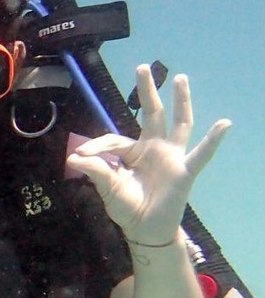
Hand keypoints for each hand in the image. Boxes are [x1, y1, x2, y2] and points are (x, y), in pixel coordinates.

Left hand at [64, 64, 229, 245]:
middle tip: (142, 67)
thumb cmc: (126, 207)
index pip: (114, 139)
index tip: (80, 155)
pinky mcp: (184, 171)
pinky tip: (224, 124)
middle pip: (151, 114)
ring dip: (180, 101)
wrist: (144, 230)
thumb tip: (74, 157)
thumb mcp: (106, 188)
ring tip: (180, 78)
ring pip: (178, 123)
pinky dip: (213, 140)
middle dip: (147, 91)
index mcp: (132, 152)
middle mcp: (153, 148)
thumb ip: (95, 171)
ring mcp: (171, 157)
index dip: (96, 146)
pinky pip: (201, 153)